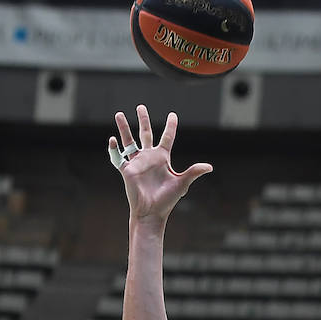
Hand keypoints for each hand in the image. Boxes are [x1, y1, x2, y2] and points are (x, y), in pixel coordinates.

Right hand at [109, 105, 211, 223]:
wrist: (152, 212)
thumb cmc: (167, 200)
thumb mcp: (182, 183)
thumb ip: (194, 172)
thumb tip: (210, 167)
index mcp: (162, 158)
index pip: (167, 137)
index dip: (171, 126)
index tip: (173, 115)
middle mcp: (149, 157)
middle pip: (145, 134)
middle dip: (143, 120)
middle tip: (140, 107)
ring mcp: (137, 163)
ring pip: (128, 141)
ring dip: (124, 128)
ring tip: (118, 114)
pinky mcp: (127, 170)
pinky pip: (117, 157)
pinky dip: (113, 149)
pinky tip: (111, 140)